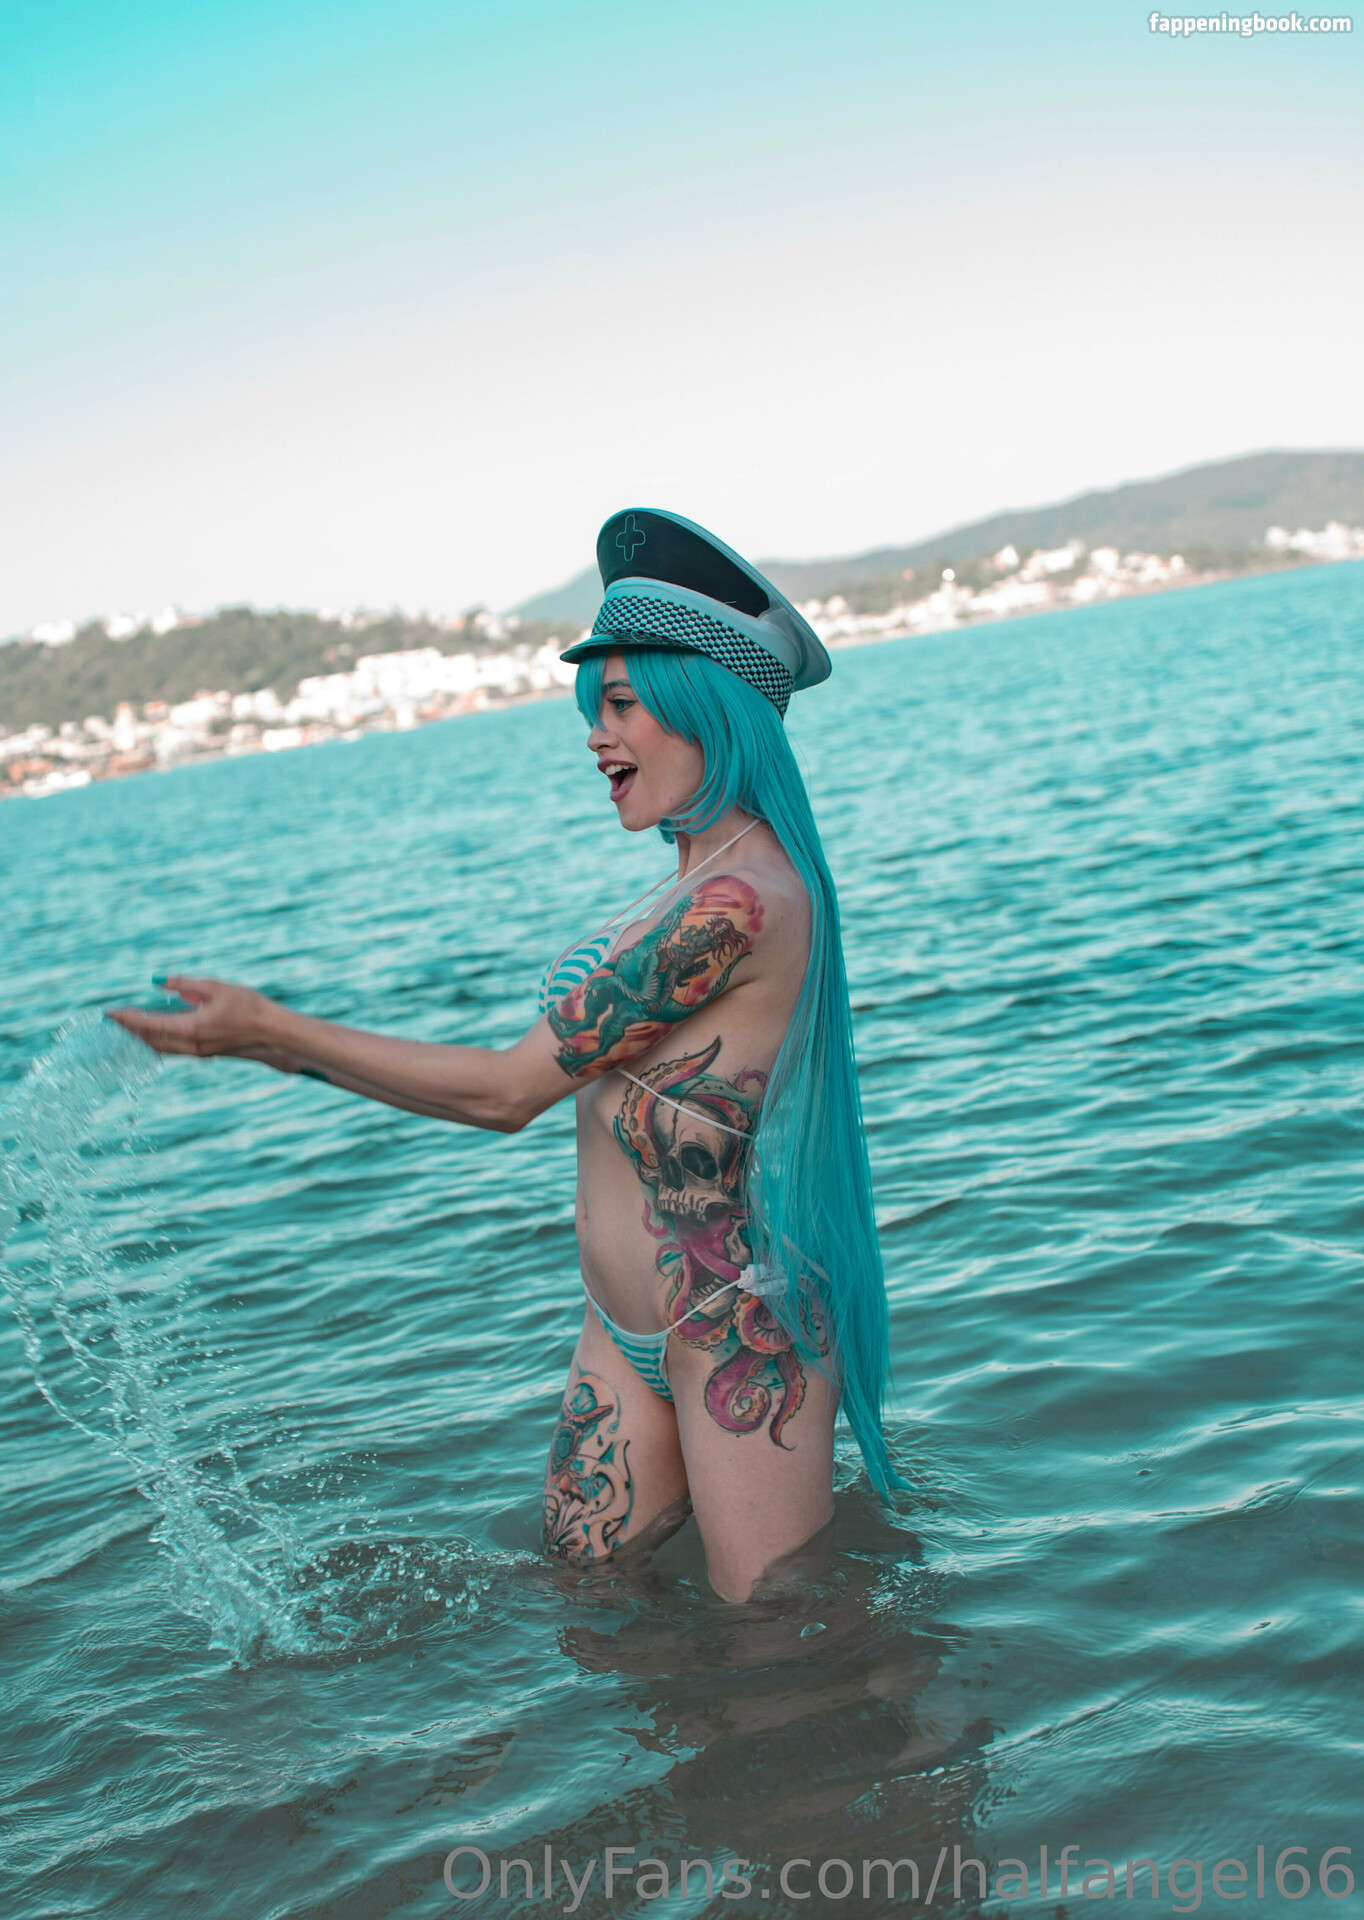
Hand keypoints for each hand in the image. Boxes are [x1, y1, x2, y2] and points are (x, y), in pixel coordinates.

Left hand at [107, 975, 280, 1059]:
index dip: (127, 1019)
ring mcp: (199, 1051)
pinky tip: (153, 1035)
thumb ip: (185, 984)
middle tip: (111, 1021)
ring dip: (142, 1038)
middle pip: (150, 1040)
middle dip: (129, 1031)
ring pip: (161, 1047)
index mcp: (191, 1028)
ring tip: (126, 1028)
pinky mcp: (206, 1052)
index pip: (149, 1024)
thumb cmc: (249, 1007)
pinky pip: (173, 1048)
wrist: (274, 1032)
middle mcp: (191, 1045)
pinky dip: (158, 1041)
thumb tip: (159, 981)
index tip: (110, 1013)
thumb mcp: (216, 987)